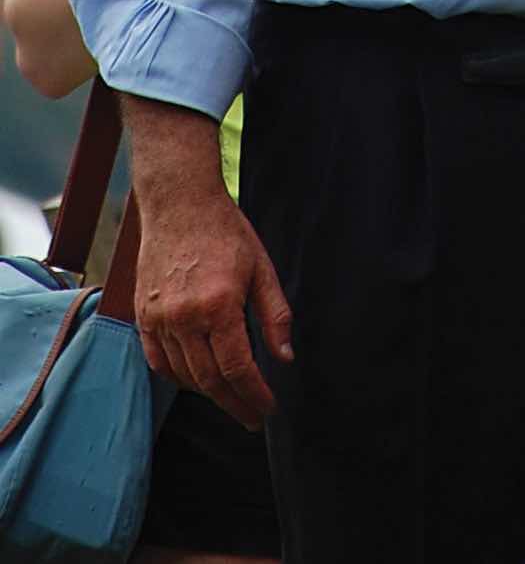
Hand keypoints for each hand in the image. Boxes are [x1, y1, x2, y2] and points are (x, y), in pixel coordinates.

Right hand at [119, 97, 293, 432]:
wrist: (180, 203)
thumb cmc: (226, 232)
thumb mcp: (261, 267)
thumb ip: (275, 315)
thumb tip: (284, 357)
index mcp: (219, 304)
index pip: (237, 368)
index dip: (254, 394)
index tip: (267, 409)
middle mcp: (185, 317)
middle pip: (210, 380)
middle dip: (234, 403)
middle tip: (251, 416)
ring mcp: (160, 318)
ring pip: (184, 375)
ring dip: (209, 393)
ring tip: (230, 397)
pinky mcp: (143, 316)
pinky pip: (159, 362)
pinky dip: (178, 378)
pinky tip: (197, 380)